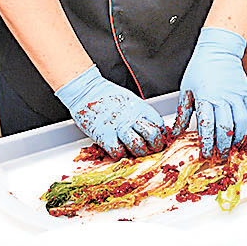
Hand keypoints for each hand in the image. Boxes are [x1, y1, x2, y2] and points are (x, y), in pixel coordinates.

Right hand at [54, 65, 168, 158]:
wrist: (85, 91)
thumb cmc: (106, 95)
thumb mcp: (130, 99)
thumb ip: (140, 113)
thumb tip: (149, 126)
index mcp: (140, 107)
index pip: (159, 125)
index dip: (160, 135)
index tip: (157, 139)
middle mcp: (131, 117)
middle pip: (153, 137)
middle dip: (154, 146)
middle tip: (150, 149)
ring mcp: (119, 127)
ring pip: (138, 147)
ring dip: (138, 152)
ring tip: (134, 151)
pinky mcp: (105, 137)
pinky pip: (119, 152)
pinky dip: (120, 154)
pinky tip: (119, 149)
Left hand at [174, 27, 246, 156]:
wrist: (218, 50)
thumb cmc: (200, 69)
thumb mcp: (186, 91)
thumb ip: (183, 114)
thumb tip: (174, 134)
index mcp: (205, 98)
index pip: (207, 126)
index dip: (207, 143)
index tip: (206, 154)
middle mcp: (223, 97)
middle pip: (226, 128)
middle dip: (224, 146)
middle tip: (221, 156)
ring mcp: (237, 95)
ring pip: (242, 123)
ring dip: (238, 139)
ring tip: (234, 148)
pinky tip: (245, 134)